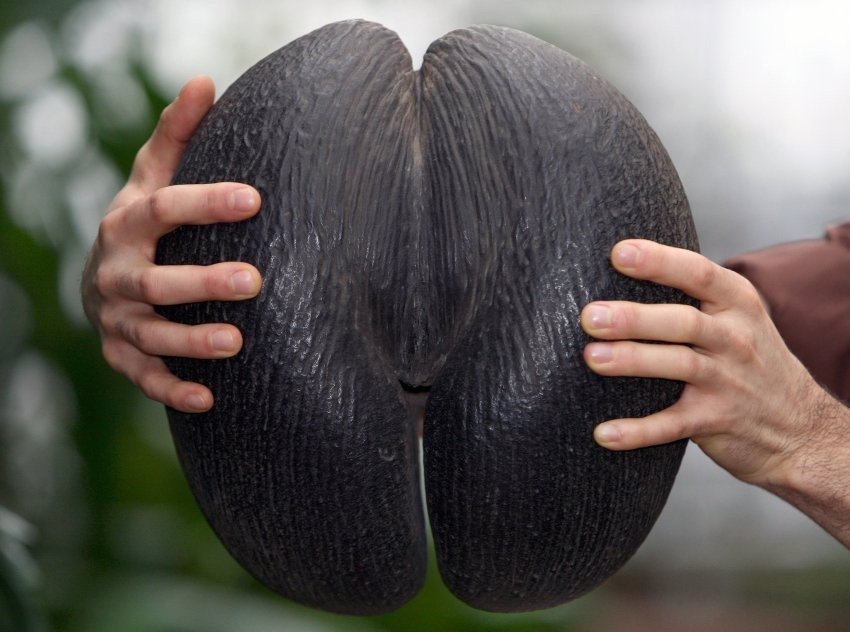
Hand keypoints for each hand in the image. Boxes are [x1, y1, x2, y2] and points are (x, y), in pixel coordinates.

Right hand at [81, 76, 261, 412]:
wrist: (104, 278)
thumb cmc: (143, 222)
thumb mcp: (152, 177)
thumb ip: (178, 135)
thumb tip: (204, 80)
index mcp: (128, 224)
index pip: (165, 210)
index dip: (206, 203)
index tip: (254, 198)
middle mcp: (116, 274)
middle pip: (155, 281)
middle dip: (201, 283)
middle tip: (254, 281)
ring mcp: (117, 319)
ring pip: (149, 335)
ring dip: (189, 342)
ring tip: (236, 343)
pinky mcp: (121, 356)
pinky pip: (143, 378)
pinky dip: (171, 390)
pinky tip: (208, 399)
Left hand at [581, 239, 849, 544]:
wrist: (800, 428)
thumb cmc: (747, 360)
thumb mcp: (736, 317)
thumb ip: (691, 295)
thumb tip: (619, 266)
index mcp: (737, 303)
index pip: (699, 274)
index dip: (659, 262)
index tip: (618, 253)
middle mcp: (735, 338)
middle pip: (684, 321)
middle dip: (636, 318)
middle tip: (591, 316)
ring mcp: (729, 381)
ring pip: (680, 365)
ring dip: (633, 361)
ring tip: (592, 357)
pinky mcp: (716, 421)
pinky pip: (673, 425)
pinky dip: (638, 431)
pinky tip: (603, 433)